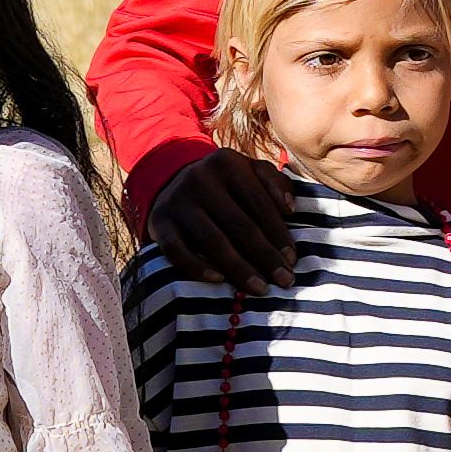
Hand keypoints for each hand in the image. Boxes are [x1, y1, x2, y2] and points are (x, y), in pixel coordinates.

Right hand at [146, 145, 299, 293]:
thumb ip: (275, 183)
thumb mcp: (251, 171)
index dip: (279, 234)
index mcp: (228, 163)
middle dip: (265, 256)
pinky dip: (197, 267)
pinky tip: (218, 280)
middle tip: (284, 281)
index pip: (260, 204)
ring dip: (239, 268)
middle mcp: (200, 178)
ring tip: (259, 288)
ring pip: (212, 240)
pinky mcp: (158, 221)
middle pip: (239, 225)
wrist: (172, 181)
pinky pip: (176, 250)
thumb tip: (289, 208)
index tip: (292, 260)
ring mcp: (176, 200)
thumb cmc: (226, 183)